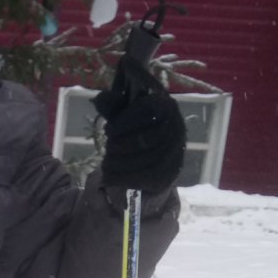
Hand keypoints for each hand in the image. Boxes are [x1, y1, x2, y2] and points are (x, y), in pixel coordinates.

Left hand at [94, 56, 185, 194]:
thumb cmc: (134, 126)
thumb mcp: (123, 113)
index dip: (127, 122)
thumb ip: (114, 106)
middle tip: (108, 148)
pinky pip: (150, 177)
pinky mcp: (171, 172)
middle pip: (152, 138)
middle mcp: (176, 127)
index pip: (150, 111)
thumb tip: (101, 99)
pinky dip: (126, 178)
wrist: (150, 151)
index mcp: (165, 106)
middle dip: (125, 144)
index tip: (108, 130)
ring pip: (152, 160)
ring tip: (106, 163)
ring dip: (124, 163)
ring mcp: (176, 151)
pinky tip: (110, 177)